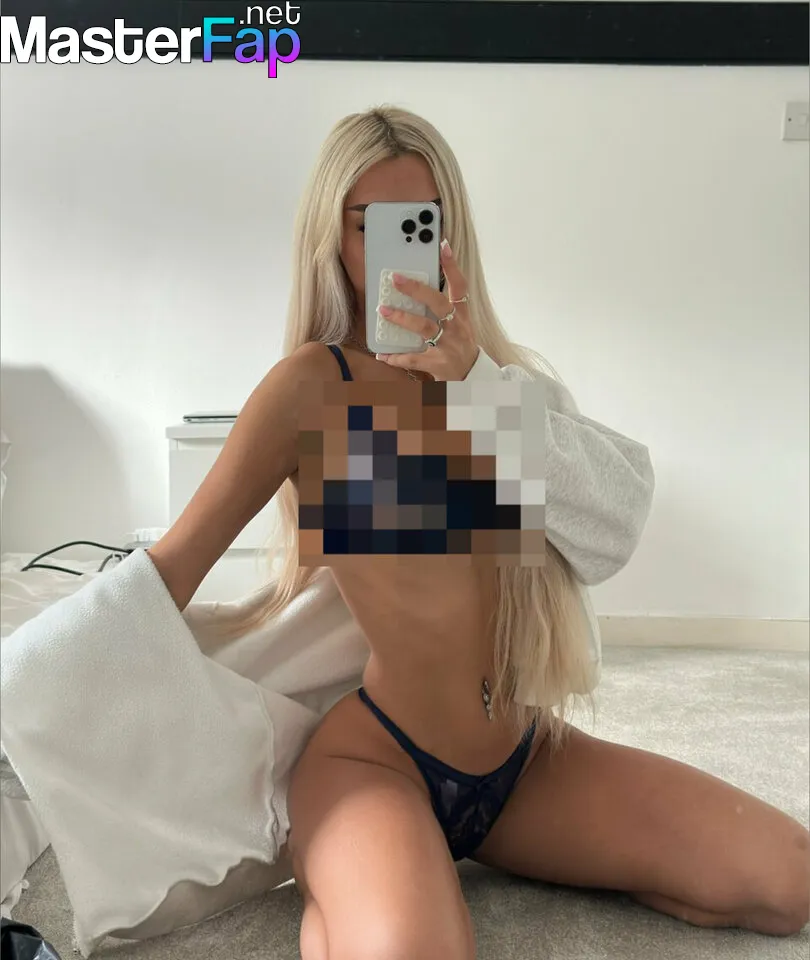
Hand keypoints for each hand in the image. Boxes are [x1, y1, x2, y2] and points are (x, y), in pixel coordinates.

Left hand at [375, 239, 479, 380]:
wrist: (472, 376)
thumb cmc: (460, 345)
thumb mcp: (459, 324)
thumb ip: (443, 307)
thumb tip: (418, 287)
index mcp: (462, 315)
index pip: (460, 286)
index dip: (452, 266)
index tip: (443, 246)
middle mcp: (456, 327)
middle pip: (437, 303)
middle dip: (416, 289)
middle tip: (396, 278)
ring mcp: (447, 345)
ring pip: (423, 327)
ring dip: (402, 318)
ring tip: (383, 310)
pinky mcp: (437, 363)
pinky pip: (413, 358)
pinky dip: (396, 356)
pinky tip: (382, 353)